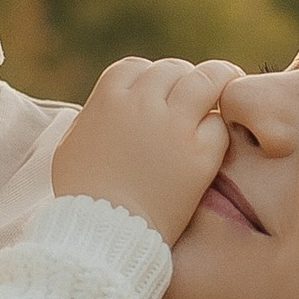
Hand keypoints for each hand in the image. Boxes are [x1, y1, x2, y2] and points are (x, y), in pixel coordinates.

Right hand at [52, 56, 238, 241]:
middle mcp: (143, 103)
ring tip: (227, 84)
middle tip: (196, 92)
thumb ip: (94, 116)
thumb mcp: (72, 144)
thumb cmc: (83, 194)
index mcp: (109, 97)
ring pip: (208, 80)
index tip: (158, 91)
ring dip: (218, 80)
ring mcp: (174, 126)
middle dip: (183, 80)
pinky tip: (214, 138)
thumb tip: (108, 106)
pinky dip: (218, 128)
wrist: (103, 231)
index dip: (150, 78)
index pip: (139, 67)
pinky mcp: (200, 154)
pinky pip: (220, 124)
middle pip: (174, 69)